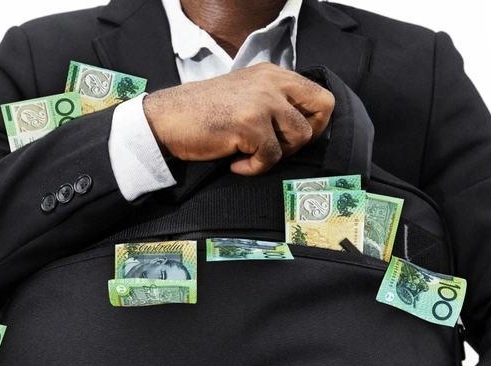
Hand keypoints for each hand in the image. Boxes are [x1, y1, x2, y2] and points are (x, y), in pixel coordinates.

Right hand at [143, 62, 334, 175]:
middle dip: (306, 136)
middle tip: (280, 148)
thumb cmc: (204, 112)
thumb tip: (304, 126)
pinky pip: (272, 157)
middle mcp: (272, 82)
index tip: (293, 136)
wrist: (168, 119)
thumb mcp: (246, 94)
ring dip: (279, 154)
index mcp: (273, 73)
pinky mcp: (250, 124)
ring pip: (300, 137)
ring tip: (253, 154)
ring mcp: (262, 101)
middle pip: (322, 110)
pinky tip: (237, 163)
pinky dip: (255, 167)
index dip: (316, 121)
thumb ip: (274, 100)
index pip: (320, 94)